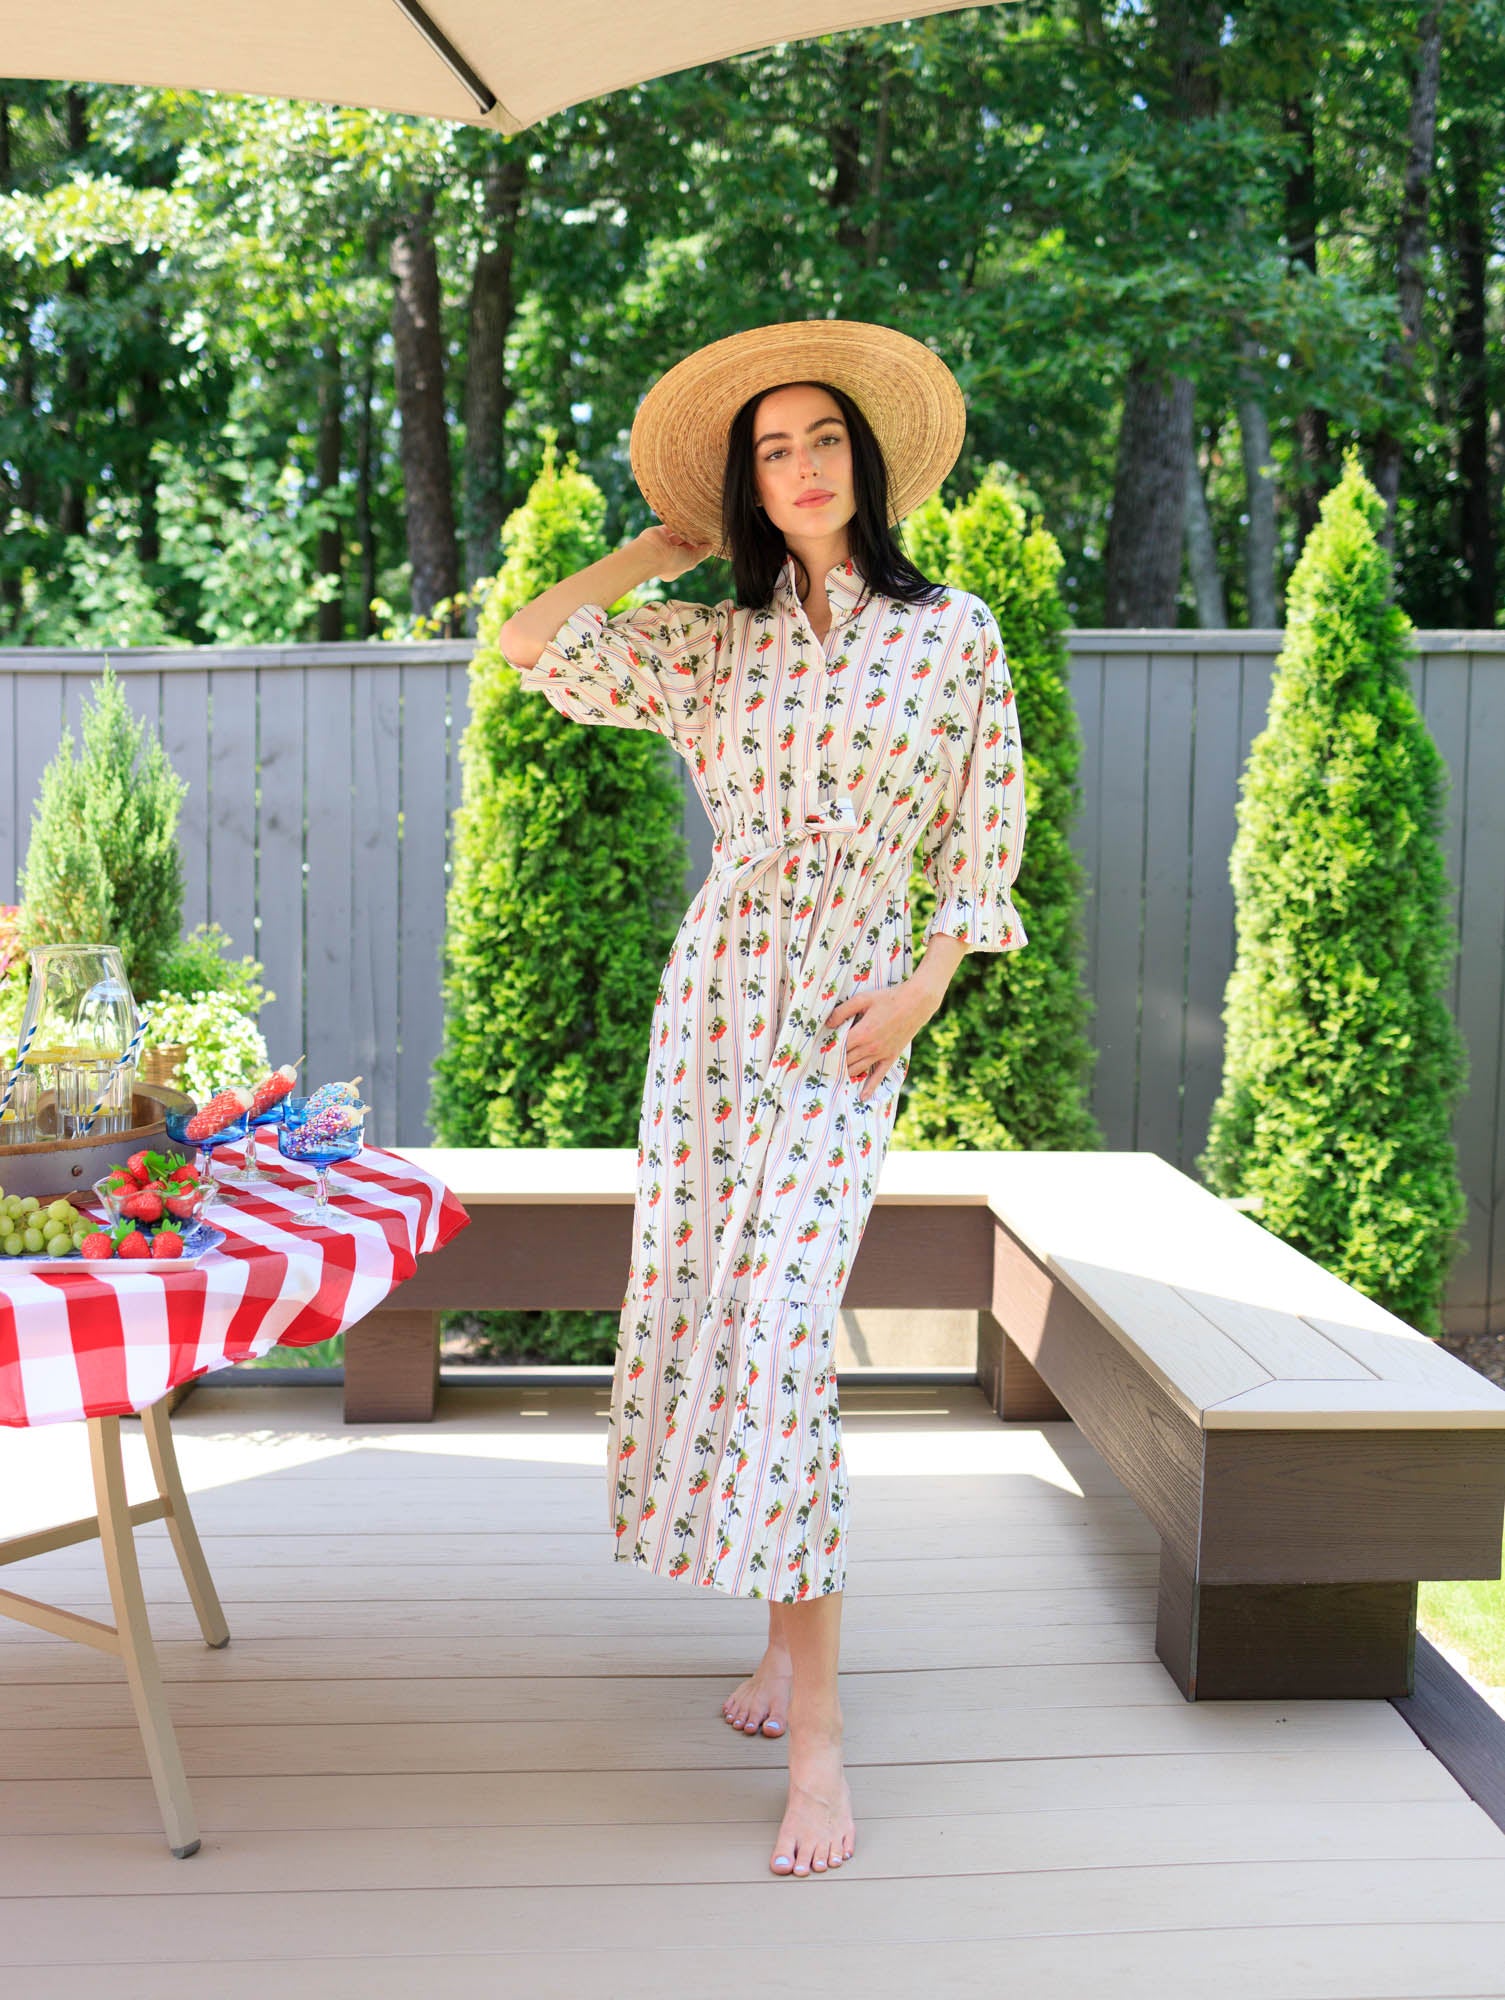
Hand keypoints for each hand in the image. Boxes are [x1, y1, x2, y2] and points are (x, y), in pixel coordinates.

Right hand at [633, 524, 714, 581]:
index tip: (709, 542)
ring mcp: (664, 544)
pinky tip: (688, 520)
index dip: (699, 551)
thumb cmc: (671, 562)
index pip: (690, 558)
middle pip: (685, 546)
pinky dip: (678, 523)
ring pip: (678, 535)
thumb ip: (701, 554)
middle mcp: (669, 556)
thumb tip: (711, 547)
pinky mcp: (659, 532)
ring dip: (687, 531)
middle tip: (706, 531)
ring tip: (699, 525)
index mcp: (676, 567)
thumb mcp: (691, 561)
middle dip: (694, 540)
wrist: (651, 553)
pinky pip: (670, 526)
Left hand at [826, 977, 941, 1102]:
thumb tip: (827, 1024)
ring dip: (845, 1074)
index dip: (826, 1051)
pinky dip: (870, 1087)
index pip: (838, 1048)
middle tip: (821, 1067)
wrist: (916, 1003)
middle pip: (845, 1061)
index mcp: (861, 1033)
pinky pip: (879, 1076)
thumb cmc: (888, 998)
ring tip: (834, 1077)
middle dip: (833, 1064)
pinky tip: (862, 1096)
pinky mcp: (891, 1057)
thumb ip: (843, 1011)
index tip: (816, 1053)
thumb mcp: (863, 999)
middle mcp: (870, 1047)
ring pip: (858, 1070)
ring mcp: (881, 1054)